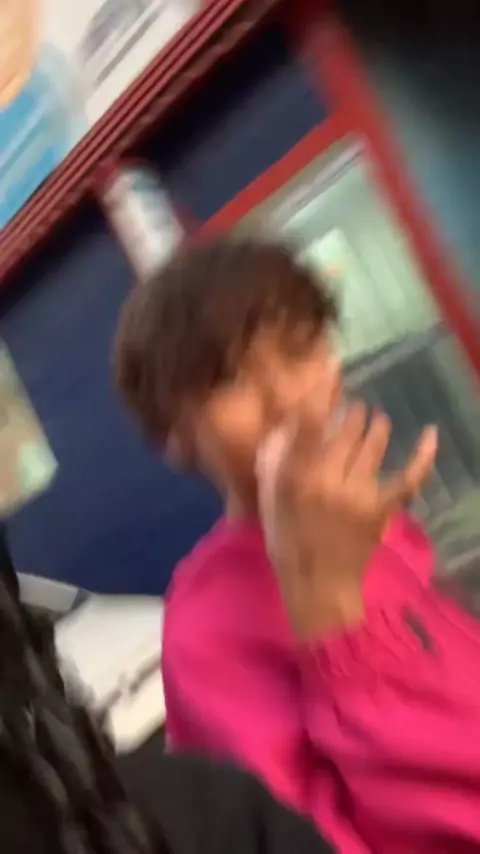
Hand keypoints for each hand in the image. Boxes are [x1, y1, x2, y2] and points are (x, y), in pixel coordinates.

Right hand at [256, 360, 437, 638]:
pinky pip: (408, 475)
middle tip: (349, 413)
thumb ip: (276, 454)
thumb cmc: (287, 536)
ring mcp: (359, 492)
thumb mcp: (269, 494)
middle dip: (351, 412)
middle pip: (348, 424)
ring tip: (371, 423)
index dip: (323, 390)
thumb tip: (290, 418)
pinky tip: (430, 434)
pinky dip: (422, 454)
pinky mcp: (383, 507)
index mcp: (296, 474)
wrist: (317, 583)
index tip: (333, 365)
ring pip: (375, 440)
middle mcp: (328, 478)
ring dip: (374, 425)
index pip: (310, 421)